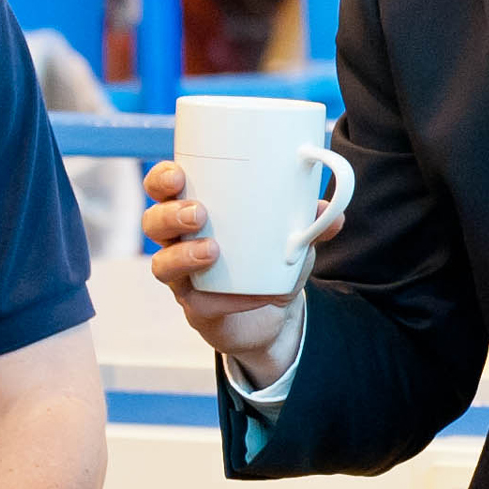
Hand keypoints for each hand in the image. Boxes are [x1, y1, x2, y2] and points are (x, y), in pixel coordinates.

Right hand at [143, 160, 325, 388]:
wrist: (272, 314)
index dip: (161, 179)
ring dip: (183, 255)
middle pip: (153, 223)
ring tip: (211, 250)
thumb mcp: (292, 238)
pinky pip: (199, 303)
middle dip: (169, 214)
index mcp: (194, 212)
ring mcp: (183, 278)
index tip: (177, 173)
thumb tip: (335, 214)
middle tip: (198, 212)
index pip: (162, 189)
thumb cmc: (269, 261)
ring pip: (162, 264)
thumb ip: (312, 225)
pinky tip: (248, 296)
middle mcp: (179, 242)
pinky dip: (225, 298)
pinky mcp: (197, 309)